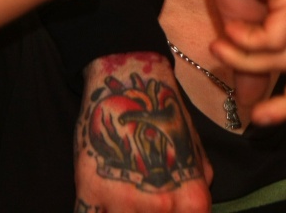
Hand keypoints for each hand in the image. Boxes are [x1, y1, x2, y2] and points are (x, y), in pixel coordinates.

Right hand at [75, 53, 211, 211]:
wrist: (130, 86)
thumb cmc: (167, 119)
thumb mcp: (196, 156)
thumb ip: (197, 190)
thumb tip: (195, 212)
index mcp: (191, 197)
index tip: (171, 211)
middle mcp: (161, 204)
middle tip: (145, 199)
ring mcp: (123, 202)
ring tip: (126, 196)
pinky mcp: (89, 194)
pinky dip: (97, 212)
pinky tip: (104, 202)